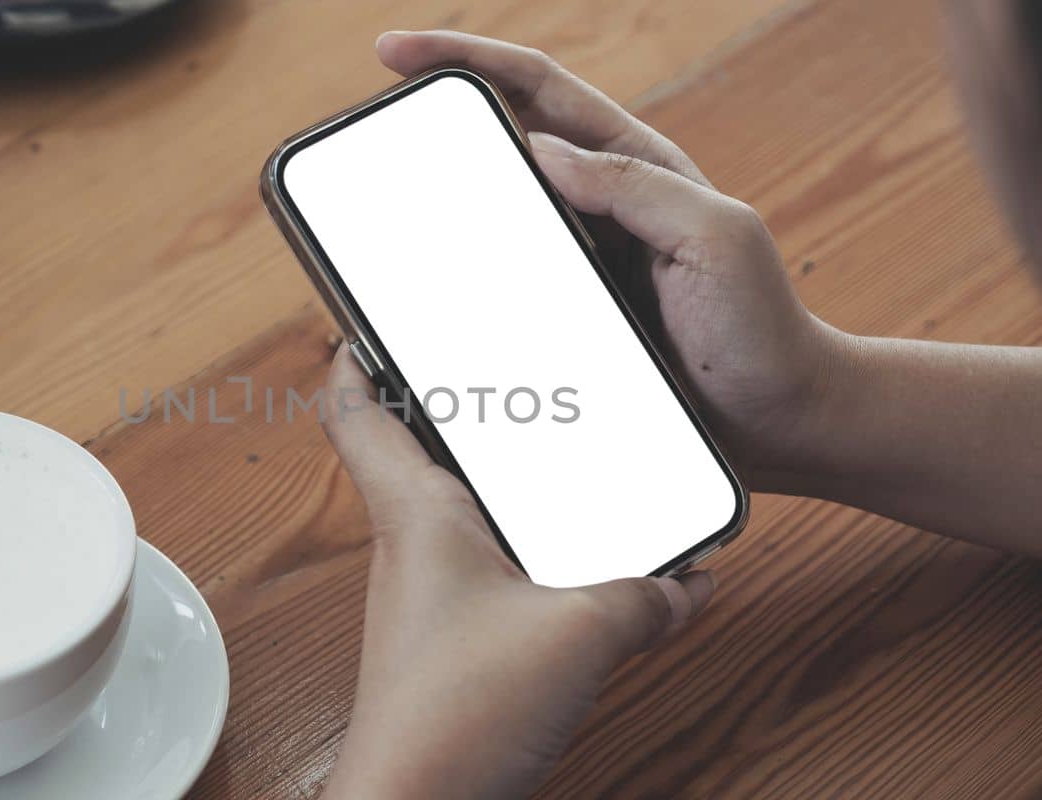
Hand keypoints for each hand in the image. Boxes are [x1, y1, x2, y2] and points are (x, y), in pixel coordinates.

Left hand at [318, 345, 714, 799]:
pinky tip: (588, 575)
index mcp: (415, 513)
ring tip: (561, 459)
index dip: (359, 354)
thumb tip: (685, 584)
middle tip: (505, 375)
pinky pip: (491, 574)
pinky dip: (532, 558)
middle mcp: (413, 546)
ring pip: (457, 513)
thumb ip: (643, 596)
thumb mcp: (580, 633)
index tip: (377, 316)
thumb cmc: (458, 715)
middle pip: (415, 451)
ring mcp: (430, 597)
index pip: (356, 408)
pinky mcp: (455, 643)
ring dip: (498, 486)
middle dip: (455, 410)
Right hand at [377, 31, 845, 482]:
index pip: (538, 87)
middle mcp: (599, 204)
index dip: (467, 57)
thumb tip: (544, 148)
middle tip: (377, 121)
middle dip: (437, 115)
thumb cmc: (762, 329)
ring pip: (493, 211)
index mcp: (636, 167)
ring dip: (440, 198)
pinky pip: (498, 281)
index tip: (397, 55)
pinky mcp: (567, 316)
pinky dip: (458, 272)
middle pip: (502, 137)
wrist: (780, 421)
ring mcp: (579, 260)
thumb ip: (637, 188)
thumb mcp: (715, 239)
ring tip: (382, 202)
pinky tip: (424, 288)